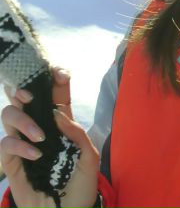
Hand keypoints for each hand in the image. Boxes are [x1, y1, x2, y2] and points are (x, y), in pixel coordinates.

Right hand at [1, 67, 98, 207]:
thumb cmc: (80, 187)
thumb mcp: (89, 158)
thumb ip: (77, 133)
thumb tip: (58, 115)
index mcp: (61, 123)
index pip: (55, 94)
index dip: (55, 79)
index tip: (59, 74)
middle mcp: (40, 127)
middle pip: (24, 97)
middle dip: (24, 87)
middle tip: (31, 95)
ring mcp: (24, 143)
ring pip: (10, 114)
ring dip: (23, 120)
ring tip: (40, 137)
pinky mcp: (12, 163)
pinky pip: (6, 144)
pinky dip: (20, 146)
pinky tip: (36, 155)